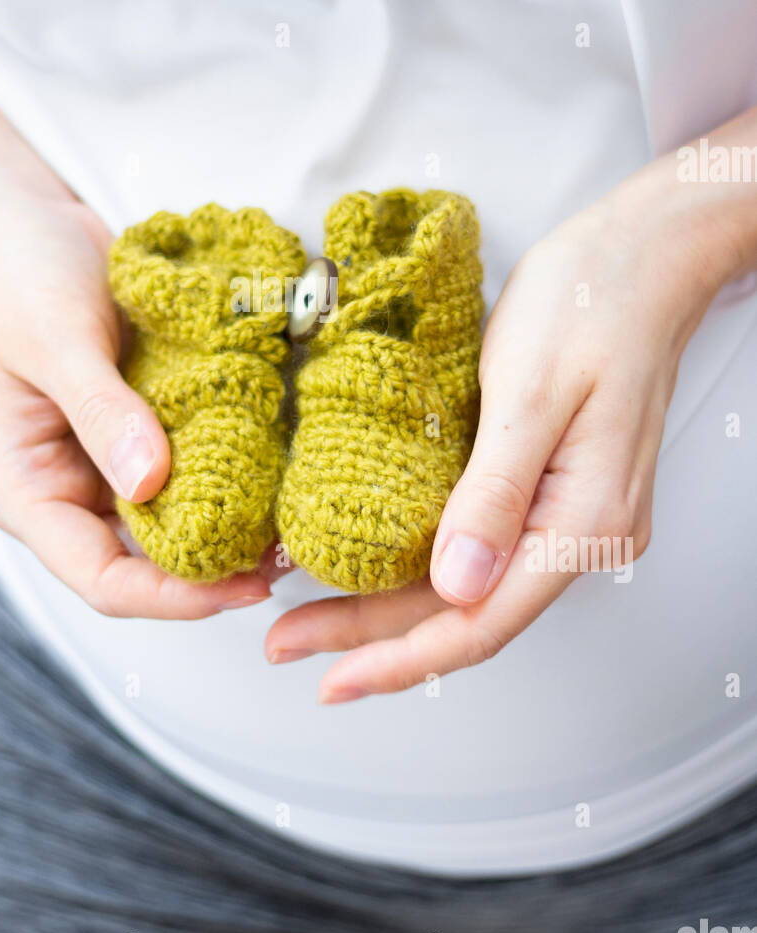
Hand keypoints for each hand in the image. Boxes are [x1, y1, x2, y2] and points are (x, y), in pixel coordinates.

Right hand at [0, 180, 278, 617]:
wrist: (25, 219)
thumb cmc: (18, 275)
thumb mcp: (56, 338)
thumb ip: (102, 411)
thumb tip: (152, 484)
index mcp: (28, 492)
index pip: (102, 578)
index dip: (174, 596)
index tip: (246, 582)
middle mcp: (67, 492)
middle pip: (145, 566)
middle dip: (215, 570)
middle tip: (291, 558)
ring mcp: (105, 465)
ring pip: (175, 523)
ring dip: (232, 528)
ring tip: (295, 523)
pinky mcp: (140, 431)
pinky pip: (190, 471)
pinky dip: (231, 476)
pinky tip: (278, 474)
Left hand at [266, 136, 756, 700]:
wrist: (643, 256)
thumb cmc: (592, 304)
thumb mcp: (529, 392)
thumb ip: (493, 495)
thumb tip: (457, 589)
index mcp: (586, 521)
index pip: (481, 623)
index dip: (398, 659)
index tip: (329, 676)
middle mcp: (587, 534)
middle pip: (467, 613)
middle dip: (374, 637)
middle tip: (289, 644)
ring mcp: (576, 514)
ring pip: (471, 585)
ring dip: (394, 606)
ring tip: (313, 614)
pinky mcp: (558, 488)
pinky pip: (485, 546)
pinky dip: (424, 562)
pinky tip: (374, 562)